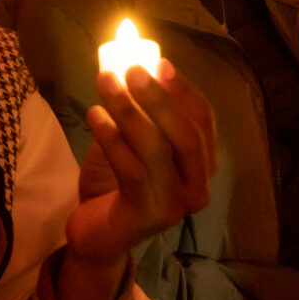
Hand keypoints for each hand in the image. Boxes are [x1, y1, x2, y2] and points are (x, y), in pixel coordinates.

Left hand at [65, 62, 215, 265]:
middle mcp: (197, 187)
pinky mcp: (143, 216)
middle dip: (160, 98)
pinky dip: (112, 138)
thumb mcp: (137, 144)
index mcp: (202, 165)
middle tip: (131, 70)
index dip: (184, 90)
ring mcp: (173, 205)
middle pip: (187, 136)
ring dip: (128, 110)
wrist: (99, 236)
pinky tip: (94, 115)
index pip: (204, 121)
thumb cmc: (120, 183)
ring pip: (155, 149)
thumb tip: (134, 64)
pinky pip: (130, 170)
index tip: (159, 62)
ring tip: (105, 82)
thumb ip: (144, 114)